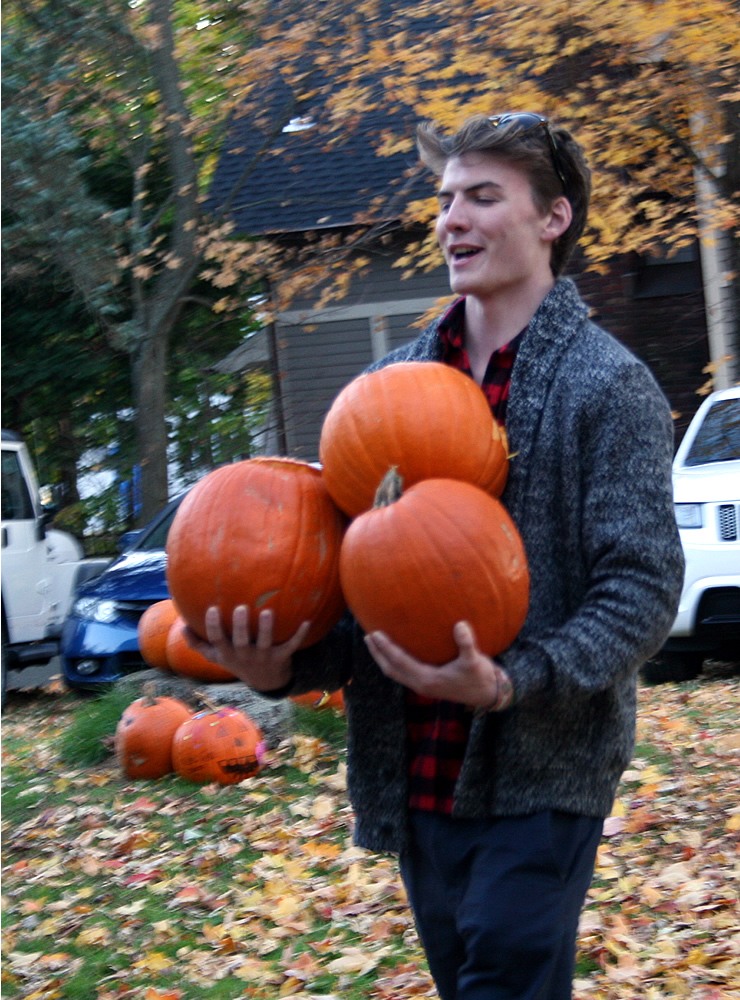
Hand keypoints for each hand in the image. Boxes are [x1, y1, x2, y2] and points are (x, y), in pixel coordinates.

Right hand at [184, 605, 309, 691]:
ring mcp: (263, 657)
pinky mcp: (282, 657)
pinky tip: (307, 621)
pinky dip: (299, 635)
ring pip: (265, 643)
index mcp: (228, 654)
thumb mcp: (217, 657)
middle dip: (240, 627)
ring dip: (266, 628)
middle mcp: (245, 656)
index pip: (217, 641)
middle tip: (240, 608)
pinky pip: (291, 646)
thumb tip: (181, 627)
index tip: (213, 608)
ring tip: (267, 612)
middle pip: (240, 642)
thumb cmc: (238, 662)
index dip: (214, 627)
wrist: (266, 682)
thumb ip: (198, 645)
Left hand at [364, 620, 512, 711]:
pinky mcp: (427, 685)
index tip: (375, 634)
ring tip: (374, 643)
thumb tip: (460, 625)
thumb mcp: (474, 660)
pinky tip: (395, 651)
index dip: (386, 648)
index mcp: (428, 680)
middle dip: (378, 654)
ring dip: (383, 659)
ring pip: (395, 673)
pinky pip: (403, 674)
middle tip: (367, 636)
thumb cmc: (481, 676)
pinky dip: (394, 663)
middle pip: (391, 670)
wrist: (488, 694)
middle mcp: (421, 685)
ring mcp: (423, 687)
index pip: (400, 662)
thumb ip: (466, 643)